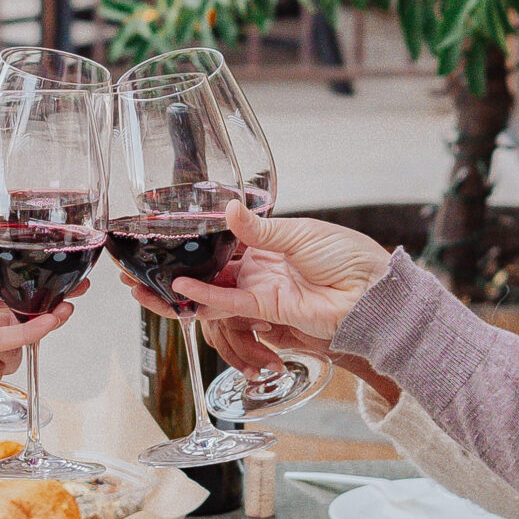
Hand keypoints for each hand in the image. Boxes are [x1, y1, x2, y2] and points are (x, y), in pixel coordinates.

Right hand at [160, 203, 392, 342]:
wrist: (373, 290)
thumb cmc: (349, 256)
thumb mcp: (301, 232)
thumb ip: (260, 229)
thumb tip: (229, 209)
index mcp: (269, 243)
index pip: (224, 241)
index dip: (196, 240)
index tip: (169, 234)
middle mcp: (259, 268)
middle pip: (210, 269)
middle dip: (179, 269)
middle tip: (145, 264)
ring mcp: (261, 289)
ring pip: (212, 291)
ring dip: (182, 289)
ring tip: (149, 285)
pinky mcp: (267, 309)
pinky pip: (230, 304)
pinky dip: (205, 298)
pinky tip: (182, 290)